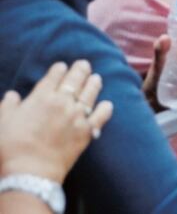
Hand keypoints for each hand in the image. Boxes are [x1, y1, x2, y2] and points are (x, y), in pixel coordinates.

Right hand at [0, 61, 112, 181]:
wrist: (30, 170)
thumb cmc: (11, 147)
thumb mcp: (2, 122)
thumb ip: (8, 106)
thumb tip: (12, 95)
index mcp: (42, 97)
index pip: (54, 76)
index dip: (59, 69)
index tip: (62, 66)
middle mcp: (63, 102)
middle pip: (75, 80)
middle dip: (80, 70)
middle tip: (84, 64)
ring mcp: (77, 116)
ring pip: (90, 94)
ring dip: (94, 84)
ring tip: (97, 78)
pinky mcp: (87, 131)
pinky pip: (100, 117)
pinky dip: (105, 109)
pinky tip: (107, 104)